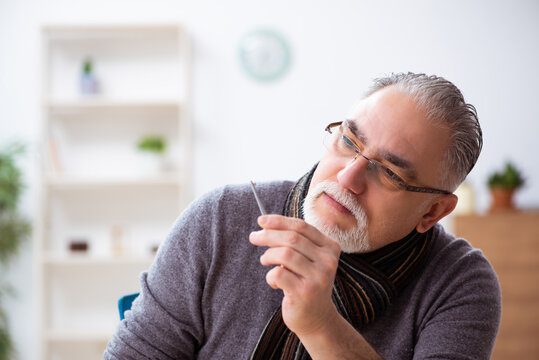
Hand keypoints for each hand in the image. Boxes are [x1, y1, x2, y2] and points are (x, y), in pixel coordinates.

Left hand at [249, 214, 341, 336]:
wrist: (316, 318)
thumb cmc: (306, 283)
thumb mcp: (307, 260)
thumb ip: (294, 242)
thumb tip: (265, 224)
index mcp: (330, 248)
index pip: (302, 226)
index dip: (279, 221)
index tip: (261, 220)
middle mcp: (328, 261)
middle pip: (292, 238)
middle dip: (269, 235)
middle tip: (254, 237)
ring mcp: (318, 277)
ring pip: (284, 253)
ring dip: (268, 256)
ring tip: (265, 261)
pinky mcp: (305, 292)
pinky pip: (278, 273)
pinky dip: (270, 276)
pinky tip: (275, 283)